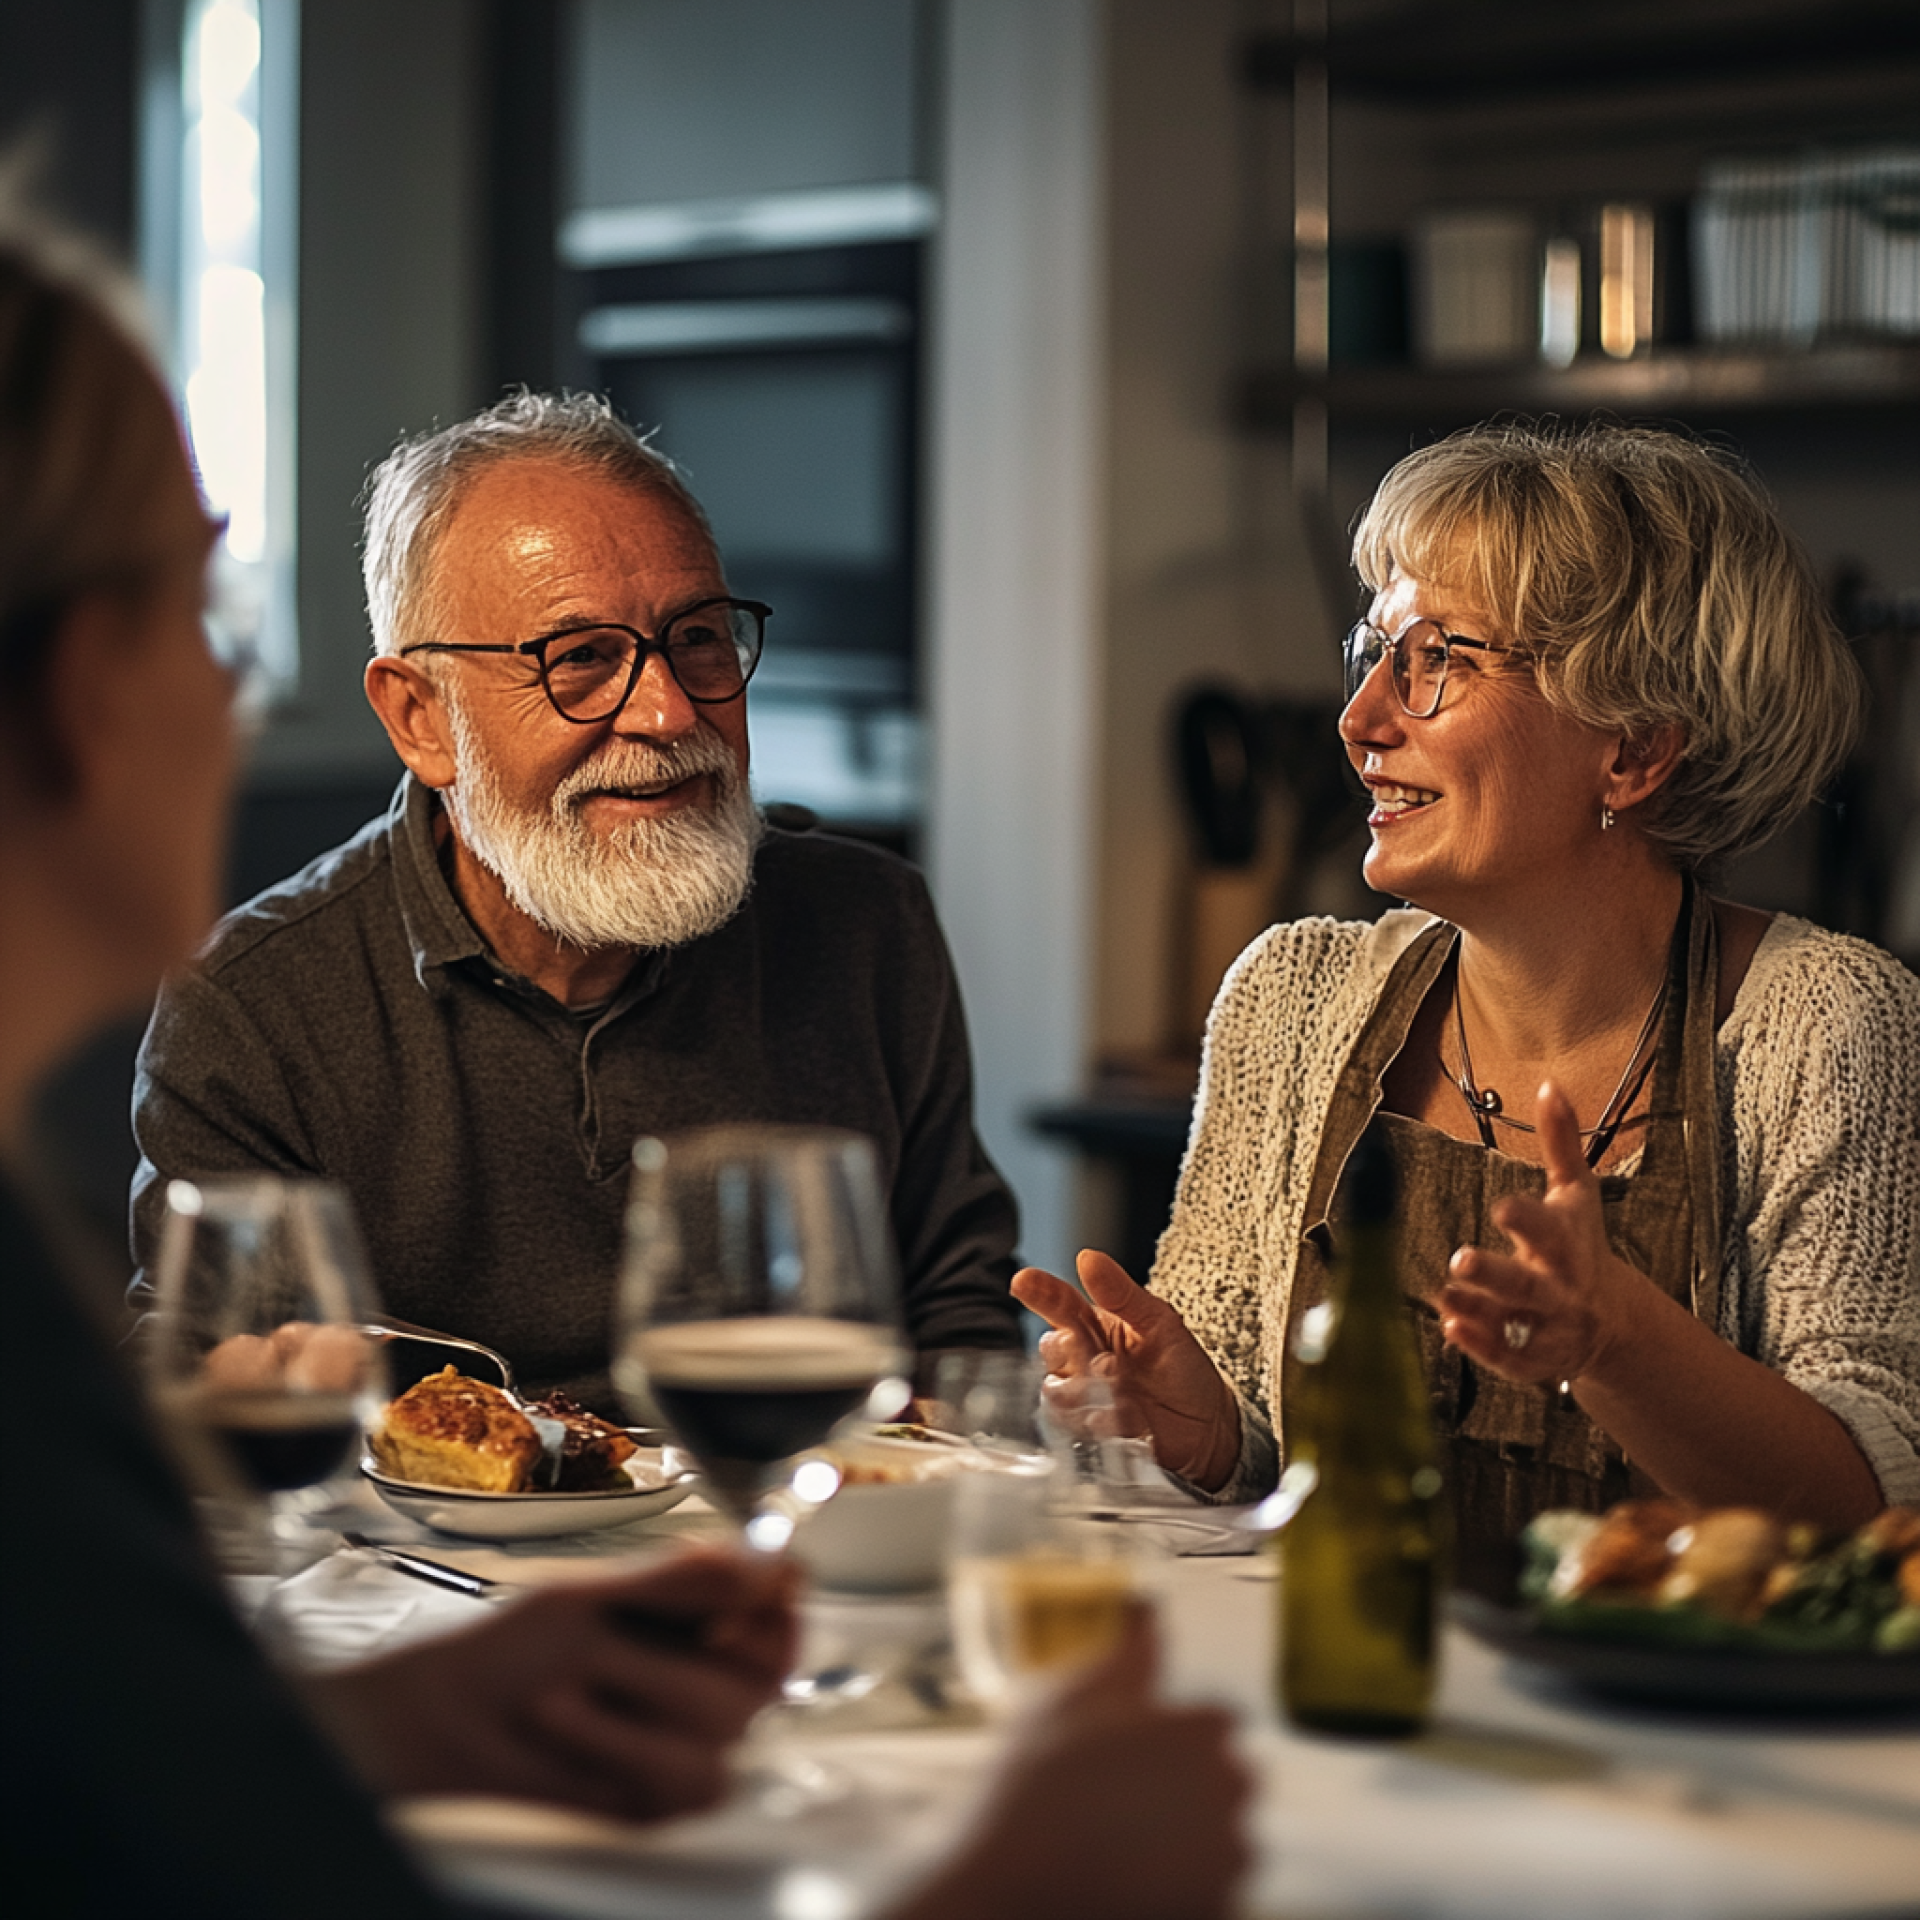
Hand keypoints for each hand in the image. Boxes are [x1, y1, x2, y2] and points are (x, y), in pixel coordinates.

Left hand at [306, 1546, 796, 1821]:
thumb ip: (682, 1581)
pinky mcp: (670, 1794)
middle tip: (617, 1648)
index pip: (783, 1598)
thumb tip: (762, 1560)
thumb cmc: (513, 1649)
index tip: (739, 1597)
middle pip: (765, 1670)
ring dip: (637, 1708)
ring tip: (574, 1692)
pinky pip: (688, 1780)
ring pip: (726, 1729)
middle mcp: (710, 1669)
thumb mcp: (593, 1597)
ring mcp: (694, 1735)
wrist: (454, 1725)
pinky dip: (622, 1752)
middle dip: (682, 1663)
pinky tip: (579, 1737)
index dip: (773, 1600)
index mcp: (703, 1609)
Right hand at [888, 1609, 1252, 1919]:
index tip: (1134, 1752)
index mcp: (1202, 1728)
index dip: (1172, 1735)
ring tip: (1121, 1848)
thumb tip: (1149, 1608)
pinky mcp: (1219, 1909)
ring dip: (1189, 1842)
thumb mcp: (1069, 1700)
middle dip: (1188, 1789)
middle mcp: (1231, 1789)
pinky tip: (1131, 1882)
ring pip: (1221, 1841)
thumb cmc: (1037, 1790)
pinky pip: (1212, 1893)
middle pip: (1226, 1780)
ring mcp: (1229, 1857)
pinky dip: (1183, 1890)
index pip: (1215, 1722)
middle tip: (1122, 1802)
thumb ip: (1126, 1654)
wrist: (1016, 1891)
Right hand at [1012, 1252, 1239, 1489]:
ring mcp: (1085, 1397)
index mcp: (1097, 1326)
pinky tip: (1126, 1420)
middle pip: (1050, 1349)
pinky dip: (1098, 1422)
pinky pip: (1073, 1427)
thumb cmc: (1185, 1372)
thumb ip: (1122, 1293)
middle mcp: (1084, 1360)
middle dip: (1069, 1353)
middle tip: (1103, 1361)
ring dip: (1085, 1391)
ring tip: (1122, 1392)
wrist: (1209, 1431)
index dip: (1039, 1290)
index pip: (1059, 1303)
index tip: (1023, 1281)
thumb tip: (1088, 1258)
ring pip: (1055, 1390)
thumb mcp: (1160, 1324)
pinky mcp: (1090, 1431)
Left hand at [1438, 1080, 1648, 1386]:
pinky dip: (1481, 1347)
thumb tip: (1549, 1084)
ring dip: (1479, 1312)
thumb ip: (1561, 1143)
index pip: (1549, 1231)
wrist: (1610, 1318)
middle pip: (1529, 1286)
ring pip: (1515, 1325)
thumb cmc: (1580, 1243)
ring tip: (1442, 1296)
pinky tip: (1449, 1327)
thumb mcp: (1576, 1192)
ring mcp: (1550, 1328)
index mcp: (1568, 1245)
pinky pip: (1510, 1359)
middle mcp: (1561, 1289)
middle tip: (1460, 1260)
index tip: (1503, 1208)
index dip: (1528, 1220)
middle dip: (1496, 1276)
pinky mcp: (1536, 1359)